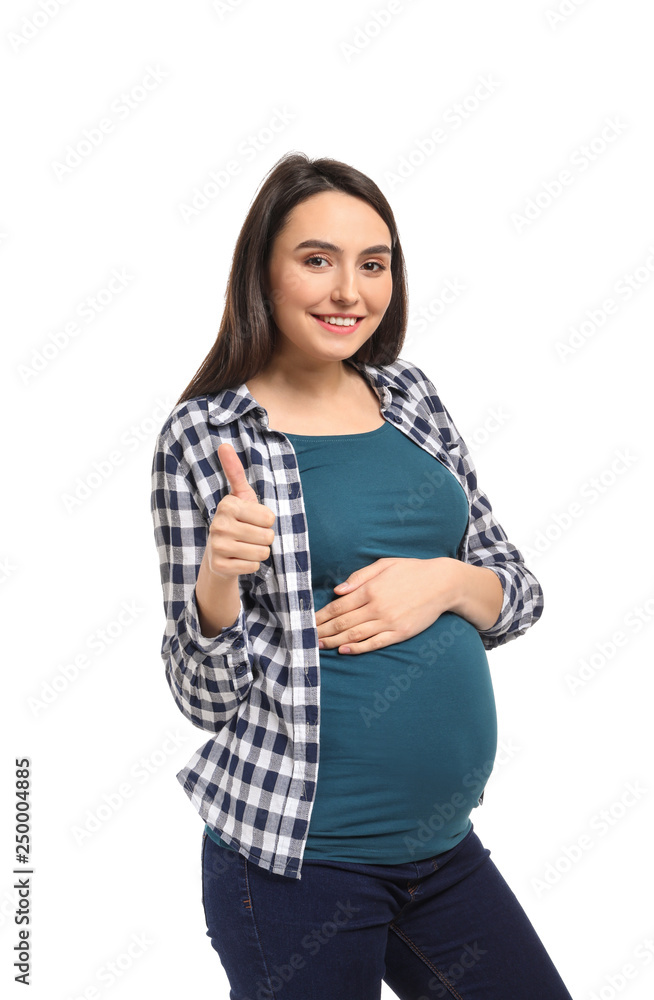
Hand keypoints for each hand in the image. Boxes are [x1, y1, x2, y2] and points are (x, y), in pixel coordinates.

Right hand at [206, 442, 275, 579]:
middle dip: (264, 538)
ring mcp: (218, 547)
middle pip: (267, 536)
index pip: (269, 517)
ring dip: (258, 552)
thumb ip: (235, 471)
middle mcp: (219, 525)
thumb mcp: (240, 496)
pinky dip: (251, 565)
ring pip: (262, 552)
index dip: (266, 521)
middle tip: (249, 536)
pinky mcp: (220, 566)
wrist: (218, 555)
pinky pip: (253, 566)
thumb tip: (224, 445)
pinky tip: (239, 559)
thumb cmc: (236, 521)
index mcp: (227, 505)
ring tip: (245, 547)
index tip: (251, 520)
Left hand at [314, 557, 457, 654]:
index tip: (308, 621)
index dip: (321, 615)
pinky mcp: (401, 633)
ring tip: (319, 646)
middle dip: (323, 631)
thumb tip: (337, 590)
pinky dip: (358, 648)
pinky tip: (344, 650)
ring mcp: (389, 622)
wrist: (443, 583)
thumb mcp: (384, 565)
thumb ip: (359, 578)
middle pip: (343, 622)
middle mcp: (377, 607)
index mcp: (371, 589)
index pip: (338, 606)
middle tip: (306, 637)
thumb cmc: (412, 570)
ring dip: (334, 641)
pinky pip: (375, 643)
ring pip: (355, 635)